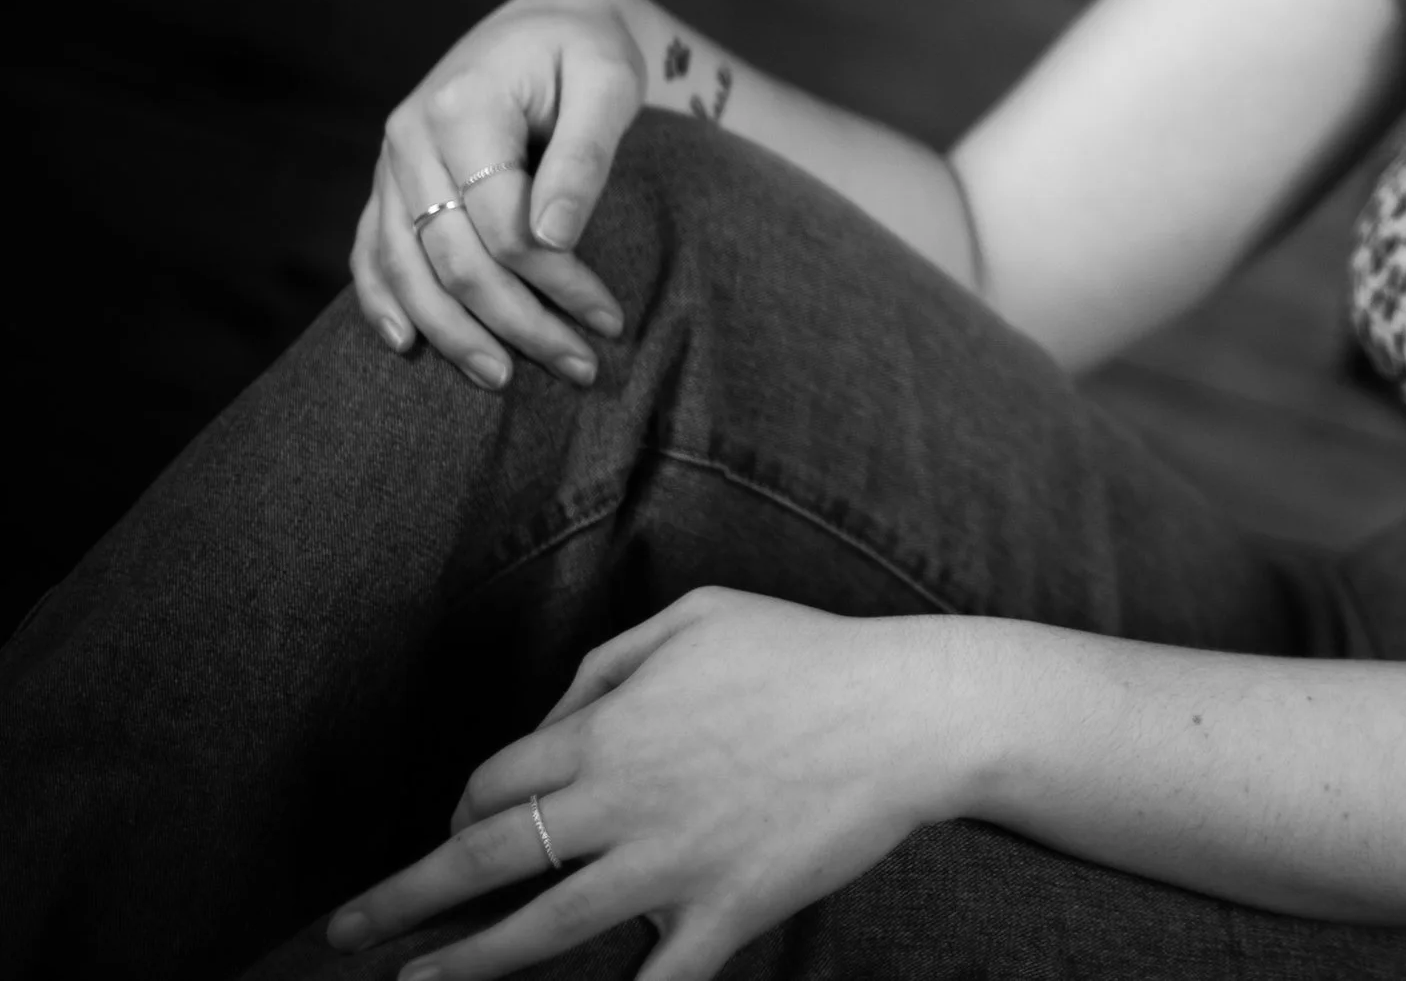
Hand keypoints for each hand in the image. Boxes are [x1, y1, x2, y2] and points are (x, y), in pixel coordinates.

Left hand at [325, 592, 968, 980]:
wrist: (903, 712)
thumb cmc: (802, 652)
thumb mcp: (696, 615)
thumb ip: (607, 664)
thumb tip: (557, 718)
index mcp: (610, 729)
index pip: (494, 780)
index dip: (462, 806)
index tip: (459, 825)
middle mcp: (622, 803)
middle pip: (486, 861)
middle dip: (403, 900)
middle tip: (347, 931)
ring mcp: (669, 867)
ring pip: (540, 932)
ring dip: (466, 967)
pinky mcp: (723, 916)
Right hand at [350, 0, 643, 389]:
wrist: (548, 25)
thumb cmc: (589, 53)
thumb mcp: (610, 82)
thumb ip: (585, 155)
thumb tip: (554, 239)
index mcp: (464, 104)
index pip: (504, 222)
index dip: (558, 280)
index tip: (609, 319)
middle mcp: (411, 134)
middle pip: (454, 256)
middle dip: (516, 321)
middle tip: (579, 368)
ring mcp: (390, 159)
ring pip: (408, 267)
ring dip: (454, 332)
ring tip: (504, 379)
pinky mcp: (388, 179)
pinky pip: (370, 250)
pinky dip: (383, 301)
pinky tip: (407, 346)